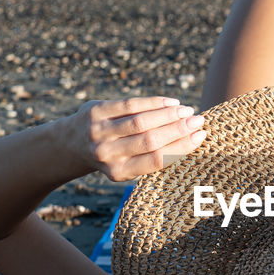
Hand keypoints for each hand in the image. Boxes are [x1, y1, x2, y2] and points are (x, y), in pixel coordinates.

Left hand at [64, 96, 206, 180]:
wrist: (72, 143)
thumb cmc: (112, 154)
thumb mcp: (128, 164)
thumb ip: (152, 156)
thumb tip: (192, 138)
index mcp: (119, 172)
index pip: (157, 159)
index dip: (182, 147)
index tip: (201, 136)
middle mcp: (107, 154)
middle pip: (151, 140)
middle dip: (179, 129)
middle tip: (199, 121)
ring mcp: (99, 132)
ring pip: (141, 121)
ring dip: (169, 114)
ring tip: (186, 110)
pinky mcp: (95, 112)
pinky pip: (129, 105)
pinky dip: (153, 102)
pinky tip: (170, 102)